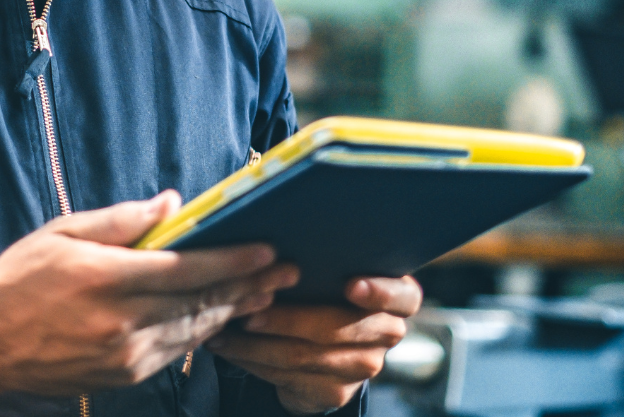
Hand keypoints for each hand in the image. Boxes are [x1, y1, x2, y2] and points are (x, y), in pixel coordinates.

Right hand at [0, 191, 298, 413]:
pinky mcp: (121, 377)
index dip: (233, 261)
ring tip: (266, 293)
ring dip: (234, 311)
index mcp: (107, 280)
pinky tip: (220, 318)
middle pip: (201, 303)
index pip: (187, 269)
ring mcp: (124, 356)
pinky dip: (203, 332)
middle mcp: (121, 323)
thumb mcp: (63, 233)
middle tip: (287, 271)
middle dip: (248, 286)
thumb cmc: (20, 279)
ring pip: (194, 331)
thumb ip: (122, 220)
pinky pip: (175, 352)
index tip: (267, 249)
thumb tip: (173, 204)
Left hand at [206, 275, 422, 414]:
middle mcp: (387, 333)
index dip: (379, 291)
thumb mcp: (331, 266)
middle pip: (338, 328)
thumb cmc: (323, 284)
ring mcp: (364, 367)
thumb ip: (325, 255)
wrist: (324, 342)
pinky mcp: (337, 391)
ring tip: (224, 325)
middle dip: (287, 319)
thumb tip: (280, 234)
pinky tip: (228, 346)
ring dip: (257, 343)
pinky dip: (253, 360)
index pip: (402, 295)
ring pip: (305, 356)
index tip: (349, 284)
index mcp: (396, 297)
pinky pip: (289, 377)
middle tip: (249, 308)